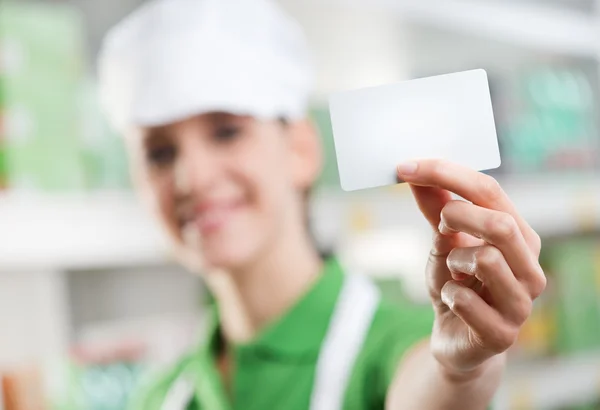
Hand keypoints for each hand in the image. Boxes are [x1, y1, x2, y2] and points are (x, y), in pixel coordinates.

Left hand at [397, 160, 545, 375]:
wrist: (456, 337)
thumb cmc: (456, 283)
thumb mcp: (443, 241)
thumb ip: (435, 208)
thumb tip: (416, 172)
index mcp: (520, 236)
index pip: (489, 191)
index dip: (446, 174)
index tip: (406, 168)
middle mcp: (530, 267)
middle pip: (499, 223)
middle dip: (456, 215)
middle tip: (440, 226)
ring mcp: (521, 303)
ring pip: (486, 258)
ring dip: (453, 260)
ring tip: (454, 272)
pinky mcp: (503, 333)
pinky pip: (464, 299)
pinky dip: (447, 293)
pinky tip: (452, 300)